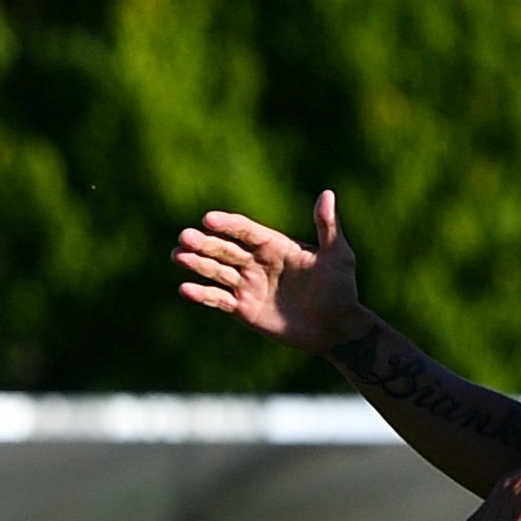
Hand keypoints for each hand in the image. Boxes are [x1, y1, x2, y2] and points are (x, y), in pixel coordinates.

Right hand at [173, 192, 365, 354]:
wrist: (336, 327)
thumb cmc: (341, 288)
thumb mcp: (338, 256)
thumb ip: (327, 227)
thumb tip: (327, 194)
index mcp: (275, 246)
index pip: (246, 231)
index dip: (228, 225)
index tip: (209, 219)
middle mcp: (257, 264)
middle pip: (225, 249)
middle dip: (205, 243)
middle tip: (185, 237)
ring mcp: (248, 286)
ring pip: (217, 272)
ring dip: (197, 263)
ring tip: (178, 256)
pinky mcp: (243, 309)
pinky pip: (218, 300)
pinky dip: (202, 295)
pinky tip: (185, 288)